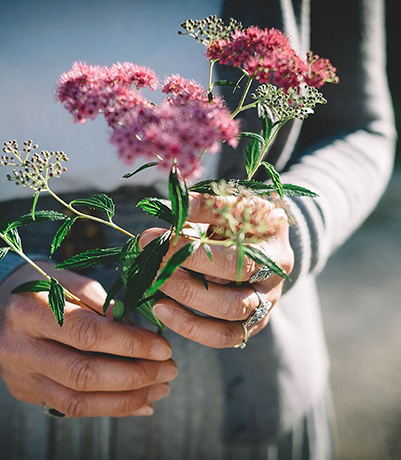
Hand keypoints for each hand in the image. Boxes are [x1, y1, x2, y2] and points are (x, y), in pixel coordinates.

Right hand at [0, 261, 176, 416]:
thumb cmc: (44, 285)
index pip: (88, 334)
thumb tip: (139, 332)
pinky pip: (73, 408)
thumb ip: (104, 305)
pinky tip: (140, 402)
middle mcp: (21, 348)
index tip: (163, 348)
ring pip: (79, 401)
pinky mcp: (28, 391)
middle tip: (169, 370)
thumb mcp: (72, 281)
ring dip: (128, 399)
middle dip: (135, 376)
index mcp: (32, 311)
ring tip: (161, 389)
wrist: (1, 302)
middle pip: (85, 374)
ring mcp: (22, 375)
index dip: (131, 344)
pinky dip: (111, 408)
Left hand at [139, 192, 293, 348]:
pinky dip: (190, 328)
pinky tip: (163, 310)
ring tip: (155, 288)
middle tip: (152, 266)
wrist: (264, 240)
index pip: (233, 258)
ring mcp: (264, 305)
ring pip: (228, 318)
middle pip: (232, 295)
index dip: (191, 252)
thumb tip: (171, 211)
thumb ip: (205, 206)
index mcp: (273, 248)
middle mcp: (273, 281)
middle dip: (186, 283)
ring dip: (186, 306)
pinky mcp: (250, 323)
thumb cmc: (245, 219)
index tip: (152, 239)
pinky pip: (222, 336)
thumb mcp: (232, 205)